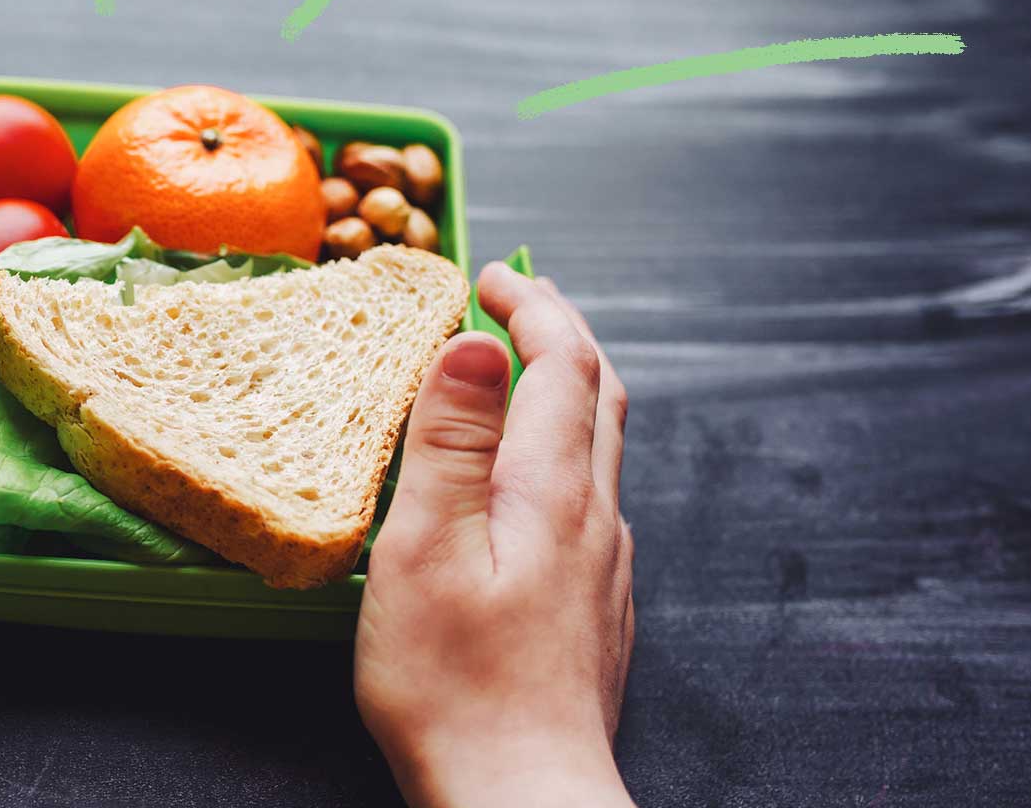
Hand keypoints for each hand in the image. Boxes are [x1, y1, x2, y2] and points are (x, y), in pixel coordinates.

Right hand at [355, 265, 634, 807]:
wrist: (522, 801)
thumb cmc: (455, 687)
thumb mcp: (424, 550)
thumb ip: (451, 442)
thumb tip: (476, 341)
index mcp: (552, 492)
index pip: (562, 363)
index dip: (531, 306)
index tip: (491, 275)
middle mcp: (596, 522)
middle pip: (599, 396)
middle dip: (561, 333)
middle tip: (517, 301)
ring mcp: (605, 571)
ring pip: (601, 452)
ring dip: (565, 393)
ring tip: (518, 377)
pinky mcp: (598, 614)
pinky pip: (591, 505)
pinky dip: (562, 456)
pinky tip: (527, 488)